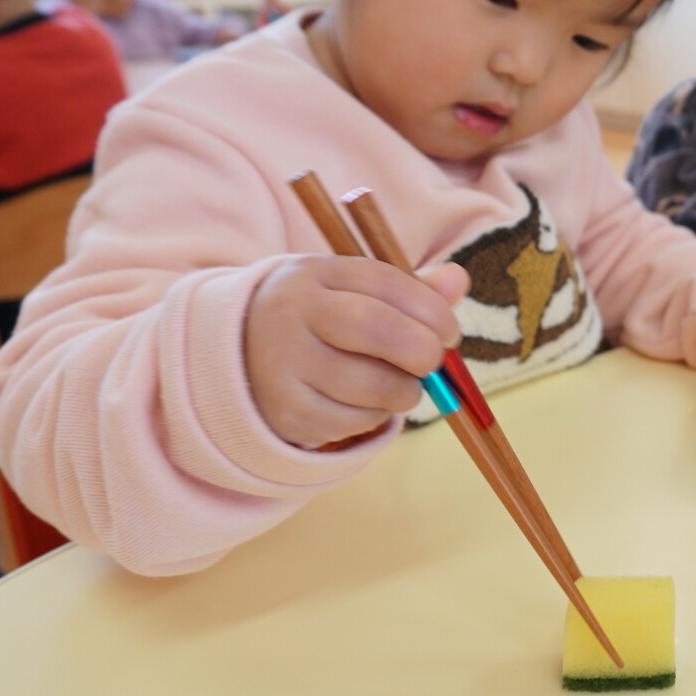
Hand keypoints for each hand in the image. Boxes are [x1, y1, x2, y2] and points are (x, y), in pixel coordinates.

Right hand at [244, 256, 467, 448]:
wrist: (237, 360)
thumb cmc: (317, 322)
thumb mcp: (352, 294)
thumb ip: (409, 290)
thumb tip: (458, 280)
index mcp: (313, 274)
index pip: (385, 282)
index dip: (432, 309)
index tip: (449, 332)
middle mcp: (291, 313)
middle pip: (377, 328)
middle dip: (422, 350)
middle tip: (432, 362)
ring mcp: (283, 365)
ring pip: (372, 384)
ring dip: (404, 390)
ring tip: (399, 384)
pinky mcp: (287, 413)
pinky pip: (355, 421)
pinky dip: (375, 417)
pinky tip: (364, 403)